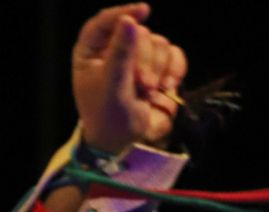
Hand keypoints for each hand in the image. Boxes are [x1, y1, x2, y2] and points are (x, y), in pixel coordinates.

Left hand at [72, 4, 185, 153]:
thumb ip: (122, 53)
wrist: (127, 142)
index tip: (143, 10)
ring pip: (159, 44)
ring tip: (149, 91)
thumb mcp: (112, 85)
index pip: (106, 21)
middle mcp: (116, 50)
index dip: (123, 13)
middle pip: (139, 34)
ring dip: (159, 68)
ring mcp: (140, 60)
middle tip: (141, 85)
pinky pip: (175, 55)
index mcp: (93, 51)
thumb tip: (131, 22)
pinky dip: (175, 69)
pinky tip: (168, 85)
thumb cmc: (109, 115)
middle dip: (145, 60)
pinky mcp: (161, 71)